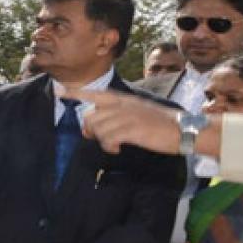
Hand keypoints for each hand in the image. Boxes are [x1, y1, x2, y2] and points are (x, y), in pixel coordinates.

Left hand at [64, 90, 182, 154]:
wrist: (182, 128)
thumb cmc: (160, 123)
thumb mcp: (138, 111)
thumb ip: (118, 114)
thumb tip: (99, 125)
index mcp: (123, 99)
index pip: (95, 93)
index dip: (76, 94)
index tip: (60, 93)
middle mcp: (122, 105)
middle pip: (90, 116)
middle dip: (90, 130)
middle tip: (101, 139)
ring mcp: (126, 116)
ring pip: (98, 128)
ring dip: (102, 141)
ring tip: (114, 145)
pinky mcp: (132, 129)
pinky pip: (108, 138)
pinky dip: (109, 147)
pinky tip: (117, 149)